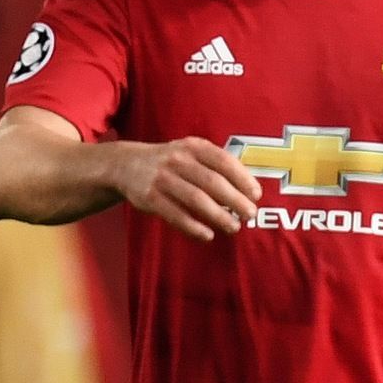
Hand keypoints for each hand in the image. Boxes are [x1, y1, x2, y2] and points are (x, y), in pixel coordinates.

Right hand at [113, 137, 261, 241]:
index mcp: (193, 147)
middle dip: (235, 200)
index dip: (242, 178)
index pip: (223, 160)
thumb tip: (248, 189)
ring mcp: (162, 178)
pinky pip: (175, 214)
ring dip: (218, 215)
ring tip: (234, 227)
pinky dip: (193, 226)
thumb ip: (215, 165)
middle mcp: (178, 159)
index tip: (256, 195)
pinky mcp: (150, 197)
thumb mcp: (191, 152)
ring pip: (196, 199)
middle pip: (212, 182)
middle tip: (250, 214)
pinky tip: (208, 235)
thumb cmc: (171, 162)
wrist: (126, 164)